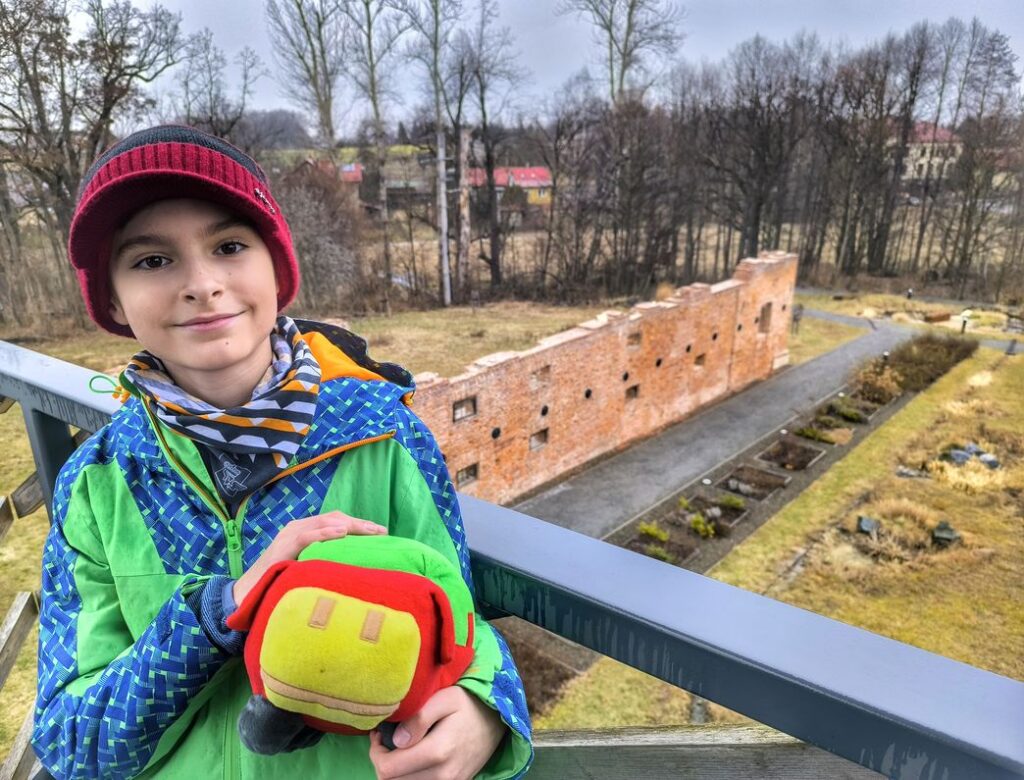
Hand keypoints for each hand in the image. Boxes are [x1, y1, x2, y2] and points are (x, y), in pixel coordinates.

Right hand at [232, 511, 385, 604]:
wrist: (248, 594)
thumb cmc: (279, 583)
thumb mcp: (307, 568)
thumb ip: (324, 561)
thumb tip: (353, 568)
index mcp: (305, 531)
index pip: (336, 521)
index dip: (359, 525)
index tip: (381, 533)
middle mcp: (298, 528)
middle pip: (334, 518)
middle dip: (360, 524)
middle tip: (382, 532)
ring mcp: (289, 535)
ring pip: (324, 522)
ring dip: (350, 525)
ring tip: (370, 530)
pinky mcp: (283, 546)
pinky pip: (307, 536)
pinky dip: (325, 533)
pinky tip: (342, 534)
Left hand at [369, 686, 505, 779]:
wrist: (496, 720)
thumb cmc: (467, 703)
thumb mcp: (444, 698)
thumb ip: (418, 718)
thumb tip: (396, 740)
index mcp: (438, 752)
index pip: (388, 768)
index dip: (376, 752)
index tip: (379, 734)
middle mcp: (444, 775)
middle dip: (382, 761)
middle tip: (385, 739)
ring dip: (395, 770)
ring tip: (397, 748)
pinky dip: (409, 775)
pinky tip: (412, 756)